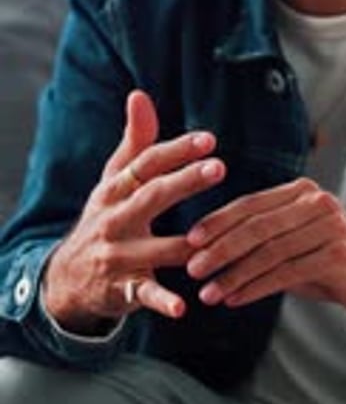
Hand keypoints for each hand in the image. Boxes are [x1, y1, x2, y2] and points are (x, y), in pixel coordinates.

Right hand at [43, 90, 225, 333]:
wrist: (67, 279)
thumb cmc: (104, 222)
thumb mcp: (113, 184)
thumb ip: (134, 144)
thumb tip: (140, 96)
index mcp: (115, 190)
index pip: (146, 164)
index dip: (177, 152)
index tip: (210, 140)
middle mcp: (114, 220)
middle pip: (150, 197)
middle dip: (184, 183)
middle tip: (219, 169)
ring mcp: (117, 256)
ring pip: (155, 248)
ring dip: (186, 245)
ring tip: (218, 236)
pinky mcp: (122, 289)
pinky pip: (144, 294)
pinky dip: (162, 301)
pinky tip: (182, 307)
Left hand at [186, 178, 345, 338]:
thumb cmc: (329, 264)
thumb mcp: (292, 245)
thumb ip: (259, 241)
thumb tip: (205, 252)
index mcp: (301, 191)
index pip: (250, 204)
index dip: (217, 222)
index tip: (190, 241)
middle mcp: (316, 202)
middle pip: (256, 226)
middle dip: (219, 249)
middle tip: (192, 269)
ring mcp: (329, 227)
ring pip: (268, 252)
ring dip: (233, 274)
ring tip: (208, 293)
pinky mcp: (336, 255)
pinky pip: (285, 273)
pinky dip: (255, 288)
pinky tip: (234, 299)